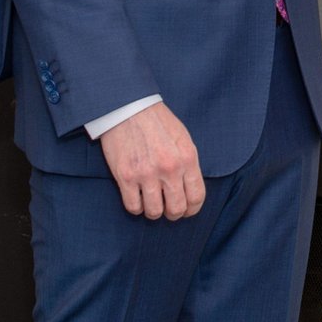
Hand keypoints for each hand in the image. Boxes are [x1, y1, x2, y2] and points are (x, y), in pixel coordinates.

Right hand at [99, 102, 205, 220]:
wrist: (128, 108)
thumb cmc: (157, 122)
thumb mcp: (183, 138)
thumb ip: (188, 163)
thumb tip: (190, 188)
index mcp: (187, 158)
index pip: (196, 197)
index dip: (192, 209)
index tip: (187, 210)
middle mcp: (169, 169)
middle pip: (176, 209)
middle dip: (173, 214)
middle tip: (168, 209)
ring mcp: (146, 174)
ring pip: (154, 212)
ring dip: (154, 212)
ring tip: (151, 203)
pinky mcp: (125, 176)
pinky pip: (133, 206)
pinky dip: (136, 208)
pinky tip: (137, 198)